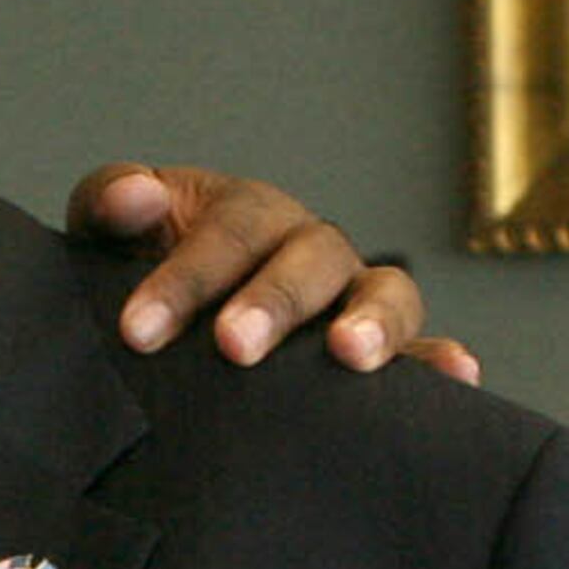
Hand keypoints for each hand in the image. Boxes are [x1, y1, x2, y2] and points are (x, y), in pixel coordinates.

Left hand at [71, 163, 480, 385]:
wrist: (167, 327)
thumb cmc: (142, 272)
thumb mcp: (115, 235)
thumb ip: (111, 205)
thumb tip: (137, 195)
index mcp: (247, 213)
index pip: (227, 233)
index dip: (185, 279)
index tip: (140, 331)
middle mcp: (309, 248)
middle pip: (310, 258)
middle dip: (274, 301)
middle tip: (235, 347)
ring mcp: (352, 298)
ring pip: (386, 292)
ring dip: (373, 321)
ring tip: (350, 355)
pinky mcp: (380, 349)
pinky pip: (422, 350)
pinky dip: (439, 360)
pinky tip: (457, 373)